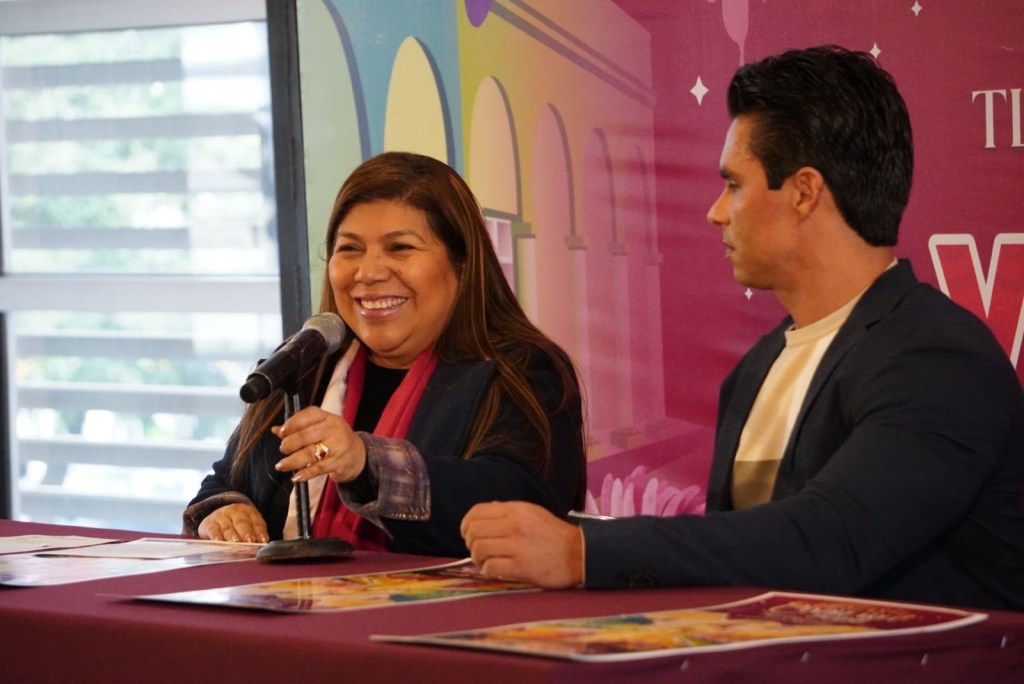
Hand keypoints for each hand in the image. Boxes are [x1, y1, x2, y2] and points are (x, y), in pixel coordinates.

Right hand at [198, 503, 268, 542]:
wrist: (214, 518)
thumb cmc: (235, 526)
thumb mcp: (247, 525)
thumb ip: (255, 535)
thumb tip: (262, 547)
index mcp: (248, 511)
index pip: (256, 521)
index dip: (260, 532)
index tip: (263, 541)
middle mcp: (234, 512)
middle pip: (242, 523)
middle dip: (246, 533)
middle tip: (250, 541)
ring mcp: (221, 517)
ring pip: (228, 527)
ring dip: (232, 536)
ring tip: (236, 543)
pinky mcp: (209, 524)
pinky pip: (213, 530)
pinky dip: (216, 536)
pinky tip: (220, 542)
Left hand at [272, 406, 366, 483]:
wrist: (359, 455)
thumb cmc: (334, 439)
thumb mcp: (321, 428)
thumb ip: (299, 429)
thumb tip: (275, 430)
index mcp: (328, 417)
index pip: (309, 415)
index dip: (293, 423)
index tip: (281, 432)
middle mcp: (334, 429)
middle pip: (306, 435)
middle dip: (290, 444)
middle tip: (283, 449)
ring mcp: (338, 446)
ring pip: (310, 454)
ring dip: (293, 461)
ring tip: (282, 465)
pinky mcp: (339, 463)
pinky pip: (318, 468)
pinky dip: (305, 473)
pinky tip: (296, 476)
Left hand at [460, 501, 583, 588]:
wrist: (579, 553)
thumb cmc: (554, 535)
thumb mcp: (533, 513)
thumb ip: (508, 512)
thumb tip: (485, 514)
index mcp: (516, 509)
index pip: (478, 512)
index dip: (466, 523)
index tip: (466, 533)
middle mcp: (515, 525)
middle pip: (474, 531)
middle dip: (470, 542)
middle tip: (477, 549)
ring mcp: (517, 546)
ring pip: (479, 549)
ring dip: (477, 558)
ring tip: (485, 561)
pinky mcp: (521, 567)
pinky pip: (491, 568)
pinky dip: (488, 570)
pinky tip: (495, 570)